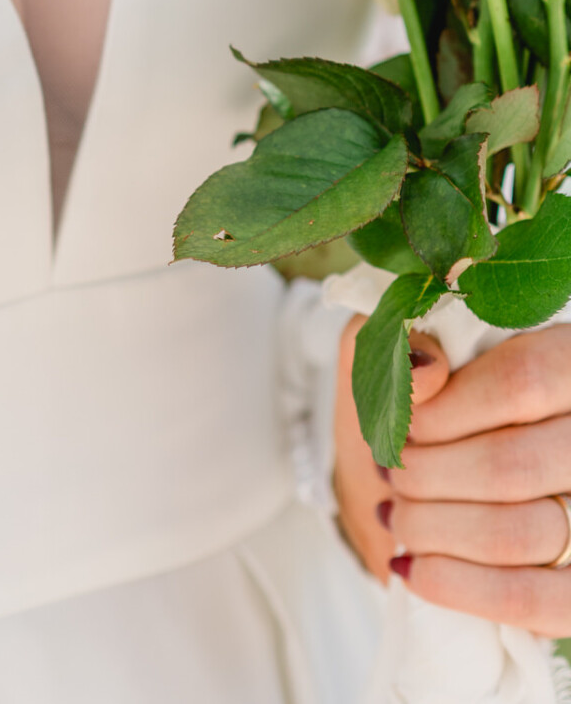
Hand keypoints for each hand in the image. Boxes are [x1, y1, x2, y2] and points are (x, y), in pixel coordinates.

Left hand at [336, 316, 570, 634]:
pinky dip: (462, 589)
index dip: (445, 412)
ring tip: (397, 513)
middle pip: (513, 465)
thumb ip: (404, 339)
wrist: (426, 467)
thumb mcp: (400, 345)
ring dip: (434, 528)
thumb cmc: (418, 400)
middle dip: (428, 476)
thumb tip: (424, 371)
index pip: (520, 381)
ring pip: (524, 534)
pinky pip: (540, 604)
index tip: (401, 428)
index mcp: (568, 359)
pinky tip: (412, 568)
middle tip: (391, 473)